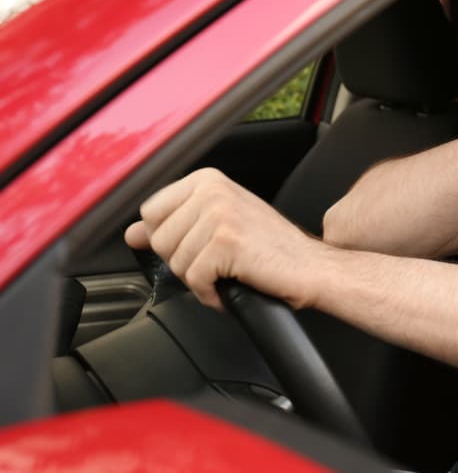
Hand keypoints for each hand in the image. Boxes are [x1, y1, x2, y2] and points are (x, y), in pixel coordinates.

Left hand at [124, 168, 322, 310]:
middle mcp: (212, 190)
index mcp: (208, 180)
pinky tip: (230, 286)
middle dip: (184, 261)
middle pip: (158, 239)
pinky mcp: (226, 243)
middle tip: (219, 261)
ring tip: (228, 272)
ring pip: (175, 262)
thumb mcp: (218, 225)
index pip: (150, 212)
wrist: (310, 267)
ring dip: (200, 279)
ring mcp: (220, 214)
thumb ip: (173, 224)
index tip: (198, 245)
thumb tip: (131, 233)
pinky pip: (194, 279)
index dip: (170, 238)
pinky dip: (209, 293)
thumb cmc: (272, 248)